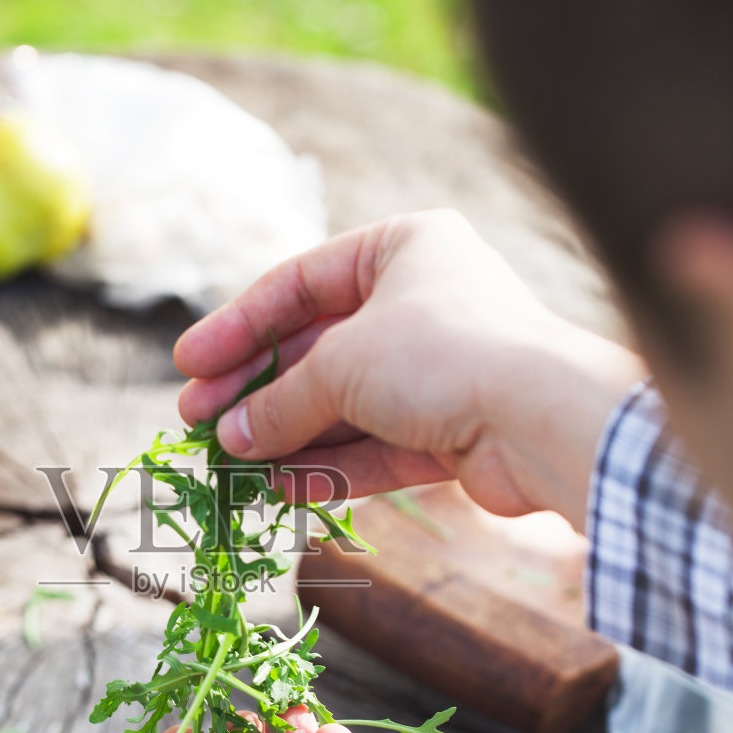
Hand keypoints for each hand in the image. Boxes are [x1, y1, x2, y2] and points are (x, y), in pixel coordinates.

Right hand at [174, 209, 643, 529]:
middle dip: (257, 390)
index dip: (238, 326)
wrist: (542, 420)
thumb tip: (231, 435)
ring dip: (286, 433)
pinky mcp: (453, 429)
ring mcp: (439, 369)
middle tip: (198, 421)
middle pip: (317, 348)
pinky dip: (328, 464)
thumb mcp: (340, 365)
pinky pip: (374, 443)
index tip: (189, 365)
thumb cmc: (439, 354)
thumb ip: (279, 399)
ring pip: (344, 403)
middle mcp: (423, 301)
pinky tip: (277, 483)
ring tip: (230, 461)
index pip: (299, 283)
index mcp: (403, 248)